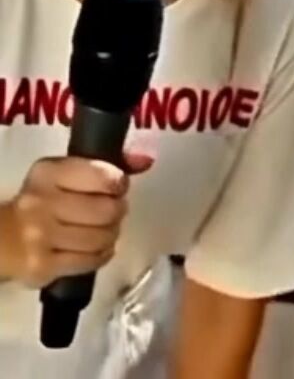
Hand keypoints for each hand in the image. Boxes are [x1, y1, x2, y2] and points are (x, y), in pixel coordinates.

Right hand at [0, 151, 152, 287]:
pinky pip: (89, 262)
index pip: (102, 176)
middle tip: (114, 211)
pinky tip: (97, 248)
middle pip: (106, 211)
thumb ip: (106, 164)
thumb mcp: (65, 173)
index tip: (118, 187)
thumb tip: (146, 160)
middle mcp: (42, 203)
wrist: (3, 237)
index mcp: (49, 172)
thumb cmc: (43, 200)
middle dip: (117, 211)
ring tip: (105, 230)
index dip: (119, 184)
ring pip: (100, 238)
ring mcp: (41, 237)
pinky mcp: (43, 267)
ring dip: (111, 235)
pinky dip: (101, 255)